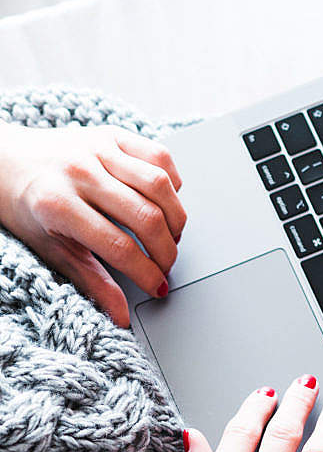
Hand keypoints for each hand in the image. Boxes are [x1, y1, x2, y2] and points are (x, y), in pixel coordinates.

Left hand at [0, 122, 185, 326]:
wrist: (5, 160)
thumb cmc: (26, 206)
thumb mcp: (52, 250)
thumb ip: (91, 282)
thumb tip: (121, 318)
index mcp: (58, 205)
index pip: (120, 247)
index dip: (147, 273)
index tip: (158, 286)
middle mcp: (79, 172)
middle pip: (147, 216)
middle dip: (166, 250)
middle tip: (165, 264)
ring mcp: (97, 147)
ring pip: (160, 184)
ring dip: (176, 217)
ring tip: (170, 235)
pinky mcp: (111, 133)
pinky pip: (159, 155)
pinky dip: (172, 182)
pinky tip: (164, 202)